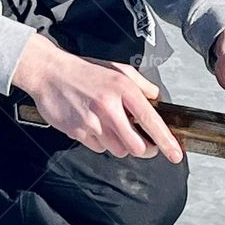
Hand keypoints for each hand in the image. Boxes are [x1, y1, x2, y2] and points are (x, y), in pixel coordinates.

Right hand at [12, 33, 183, 163]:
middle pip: (136, 146)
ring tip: (111, 125)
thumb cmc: (84, 71)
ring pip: (118, 150)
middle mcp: (109, 107)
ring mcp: (92, 122)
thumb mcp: (118, 69)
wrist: (49, 73)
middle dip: (143, 148)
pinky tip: (94, 125)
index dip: (166, 141)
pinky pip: (98, 148)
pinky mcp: (78, 132)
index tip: (175, 154)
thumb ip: (142, 84)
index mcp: (123, 89)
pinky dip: (101, 142)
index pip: (150, 120)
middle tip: (142, 141)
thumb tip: (156, 97)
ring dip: (120, 144)